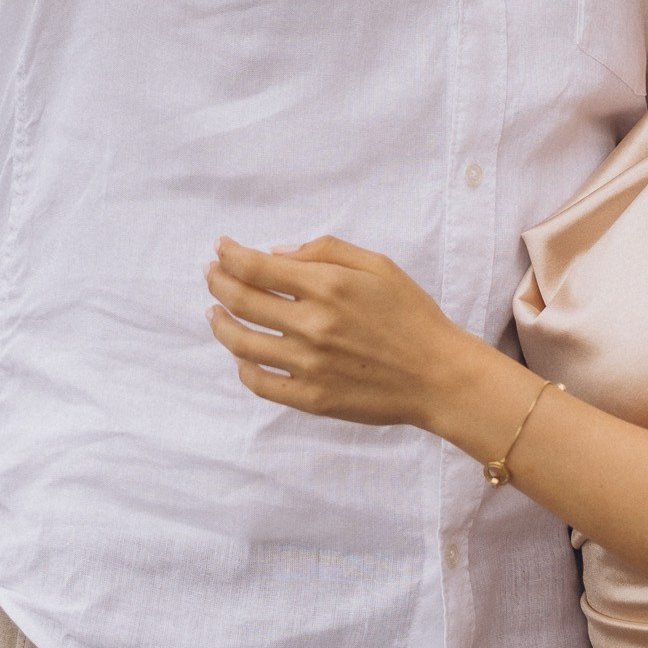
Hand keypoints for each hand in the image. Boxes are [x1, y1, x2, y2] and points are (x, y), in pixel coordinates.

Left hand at [206, 236, 486, 432]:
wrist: (438, 375)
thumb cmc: (412, 314)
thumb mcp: (377, 265)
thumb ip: (326, 251)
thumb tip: (277, 253)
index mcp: (328, 287)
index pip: (257, 267)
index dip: (230, 255)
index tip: (219, 248)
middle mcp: (312, 325)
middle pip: (242, 302)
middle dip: (217, 283)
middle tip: (210, 275)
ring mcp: (309, 366)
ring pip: (243, 344)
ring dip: (220, 324)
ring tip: (214, 313)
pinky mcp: (312, 399)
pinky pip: (261, 384)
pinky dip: (243, 368)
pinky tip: (241, 356)